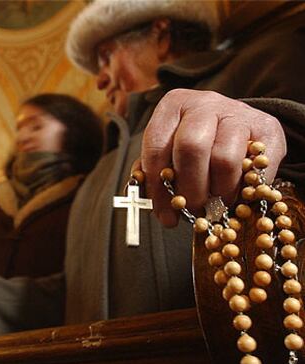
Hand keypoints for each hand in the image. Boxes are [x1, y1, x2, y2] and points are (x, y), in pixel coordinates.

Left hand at [139, 89, 286, 226]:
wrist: (238, 126)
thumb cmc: (196, 143)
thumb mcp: (169, 150)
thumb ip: (153, 170)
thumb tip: (143, 196)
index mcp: (173, 106)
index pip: (156, 147)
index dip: (157, 186)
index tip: (163, 213)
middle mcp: (204, 103)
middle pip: (191, 148)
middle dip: (189, 188)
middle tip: (191, 208)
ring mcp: (238, 112)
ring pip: (225, 159)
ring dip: (218, 189)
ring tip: (216, 198)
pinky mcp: (267, 126)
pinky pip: (255, 166)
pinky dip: (244, 188)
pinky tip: (235, 192)